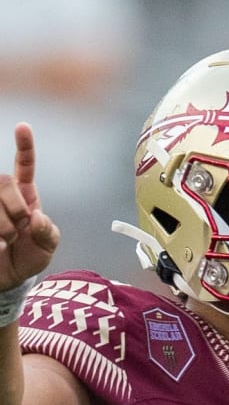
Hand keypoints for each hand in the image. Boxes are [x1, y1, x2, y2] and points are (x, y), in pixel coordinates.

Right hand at [0, 124, 59, 290]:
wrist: (7, 277)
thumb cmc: (28, 258)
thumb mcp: (47, 248)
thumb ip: (48, 232)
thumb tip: (37, 216)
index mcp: (25, 196)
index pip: (25, 166)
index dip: (25, 147)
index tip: (23, 127)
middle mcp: (2, 194)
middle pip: (4, 181)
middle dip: (14, 207)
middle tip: (18, 230)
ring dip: (3, 224)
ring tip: (5, 240)